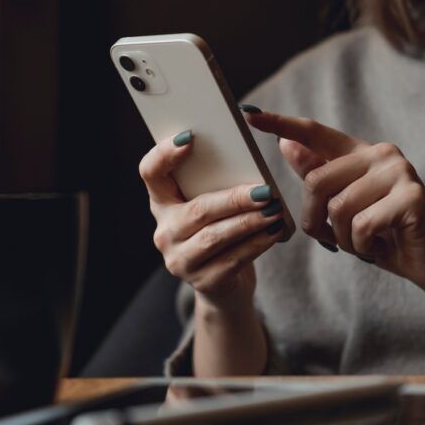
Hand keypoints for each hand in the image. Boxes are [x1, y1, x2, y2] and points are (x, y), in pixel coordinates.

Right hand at [138, 130, 285, 308]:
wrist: (224, 287)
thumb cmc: (219, 233)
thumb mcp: (211, 208)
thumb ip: (217, 186)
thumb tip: (249, 163)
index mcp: (162, 204)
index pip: (150, 173)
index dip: (164, 154)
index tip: (190, 137)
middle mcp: (165, 233)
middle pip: (197, 210)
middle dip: (234, 199)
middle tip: (265, 191)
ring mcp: (180, 260)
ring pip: (215, 237)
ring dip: (249, 222)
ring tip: (273, 210)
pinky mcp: (203, 282)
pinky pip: (232, 259)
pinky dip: (256, 244)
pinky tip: (274, 232)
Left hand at [245, 109, 424, 319]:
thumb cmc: (387, 237)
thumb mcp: (344, 210)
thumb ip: (320, 178)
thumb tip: (287, 146)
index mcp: (362, 154)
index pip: (315, 133)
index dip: (282, 125)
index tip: (250, 116)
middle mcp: (381, 154)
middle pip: (316, 181)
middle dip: (316, 220)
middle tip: (335, 239)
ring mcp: (399, 171)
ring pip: (337, 207)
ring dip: (343, 238)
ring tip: (366, 241)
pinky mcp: (411, 196)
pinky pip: (360, 224)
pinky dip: (363, 245)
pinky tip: (382, 245)